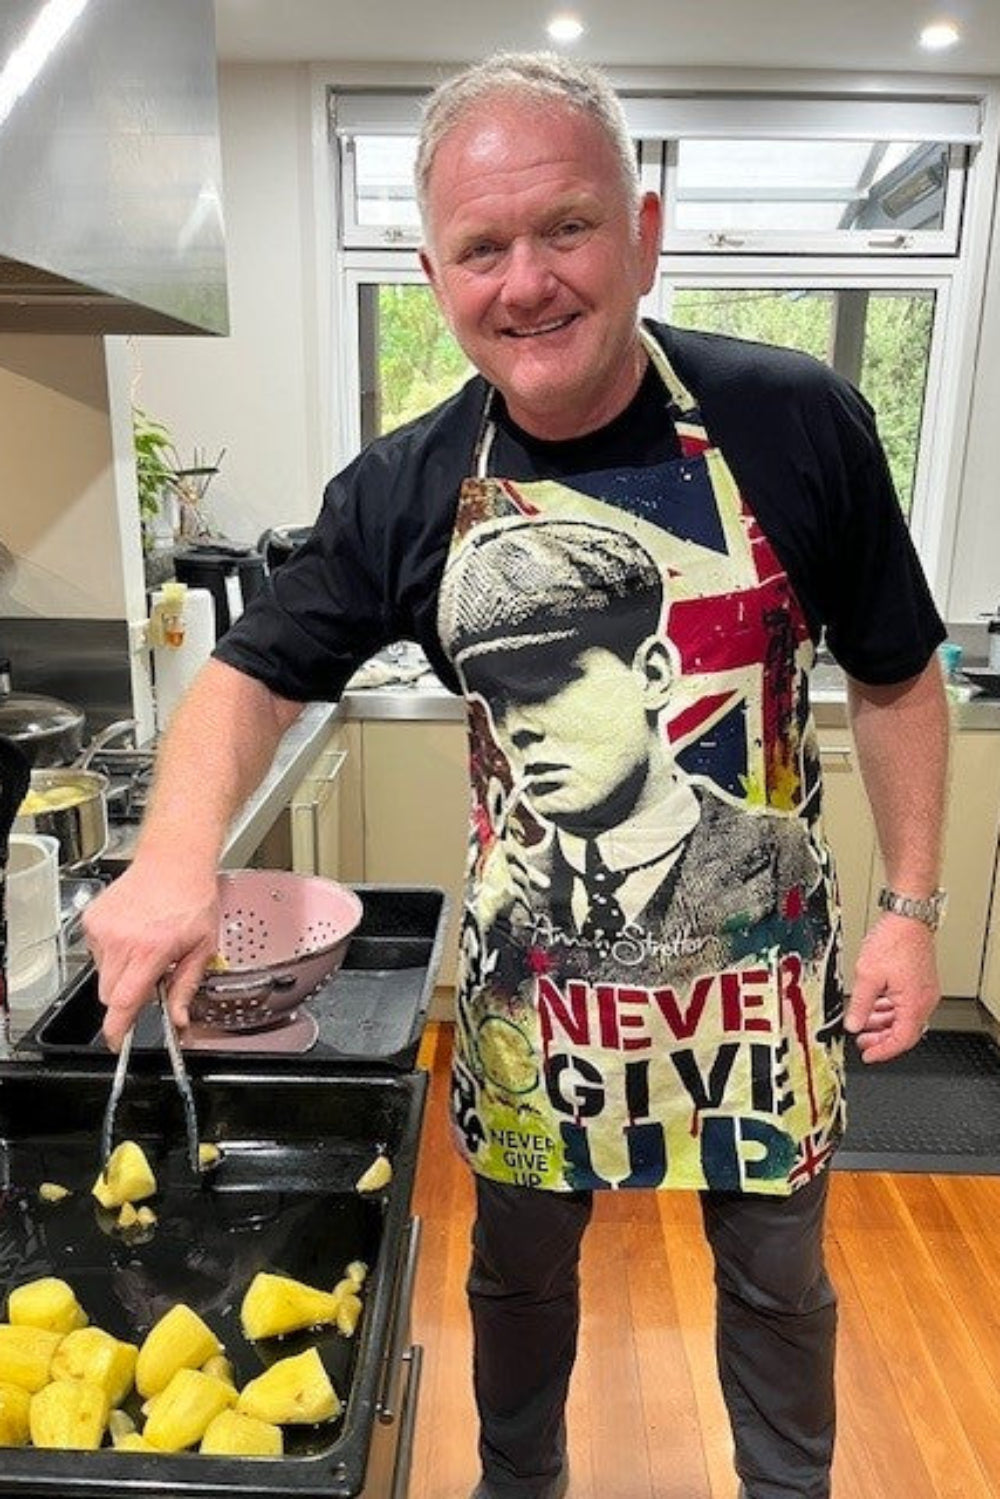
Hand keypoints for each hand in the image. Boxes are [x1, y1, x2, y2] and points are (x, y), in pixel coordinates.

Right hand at [82, 858, 219, 1049]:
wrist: (174, 859)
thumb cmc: (192, 897)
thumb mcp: (203, 947)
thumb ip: (186, 987)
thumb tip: (179, 1019)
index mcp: (150, 950)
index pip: (123, 1001)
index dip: (118, 1028)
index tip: (117, 1041)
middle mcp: (121, 940)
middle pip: (109, 993)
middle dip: (127, 996)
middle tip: (151, 978)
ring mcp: (103, 928)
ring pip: (103, 973)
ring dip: (121, 972)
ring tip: (146, 947)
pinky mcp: (92, 919)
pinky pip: (97, 951)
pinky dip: (113, 952)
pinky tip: (134, 933)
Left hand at [844, 912, 940, 1062]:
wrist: (908, 916)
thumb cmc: (894, 940)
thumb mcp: (868, 976)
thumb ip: (859, 1004)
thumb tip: (853, 1024)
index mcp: (915, 1003)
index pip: (901, 1040)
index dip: (883, 1051)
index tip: (868, 1056)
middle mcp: (924, 1000)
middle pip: (904, 1031)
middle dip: (881, 1038)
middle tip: (862, 1041)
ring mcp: (923, 991)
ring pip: (903, 1017)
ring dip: (883, 1022)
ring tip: (863, 1023)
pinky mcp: (919, 981)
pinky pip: (905, 1004)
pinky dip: (889, 1009)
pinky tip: (874, 1006)